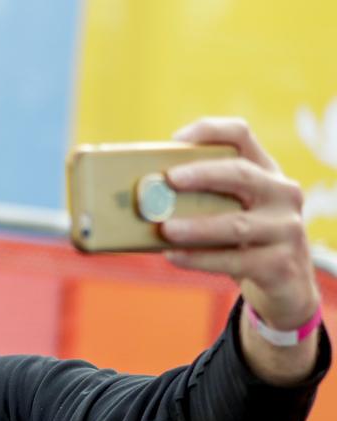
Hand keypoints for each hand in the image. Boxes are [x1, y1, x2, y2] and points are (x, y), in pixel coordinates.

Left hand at [161, 117, 320, 330]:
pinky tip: (173, 256)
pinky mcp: (280, 264)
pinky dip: (200, 259)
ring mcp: (287, 229)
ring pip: (236, 224)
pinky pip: (235, 261)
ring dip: (196, 226)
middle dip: (203, 175)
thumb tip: (139, 199)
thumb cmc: (242, 240)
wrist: (285, 284)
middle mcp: (282, 194)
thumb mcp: (229, 211)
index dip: (209, 132)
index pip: (241, 136)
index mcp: (264, 171)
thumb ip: (198, 199)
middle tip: (168, 179)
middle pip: (242, 174)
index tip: (175, 140)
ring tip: (164, 228)